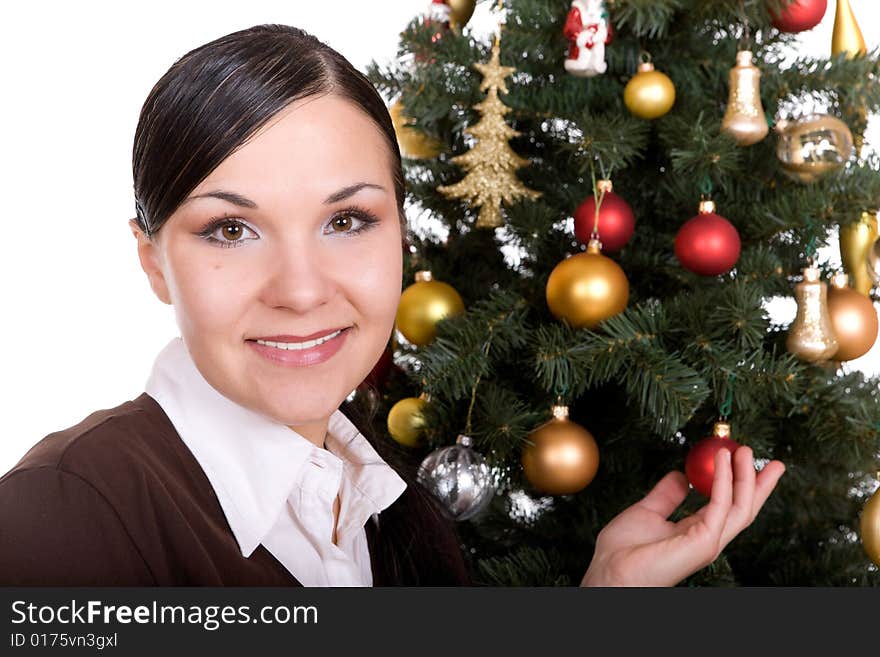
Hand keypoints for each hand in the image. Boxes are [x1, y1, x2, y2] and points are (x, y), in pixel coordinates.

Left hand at [580, 446, 785, 586]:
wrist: (610, 571)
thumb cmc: (623, 550)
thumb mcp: (648, 512)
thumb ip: (667, 496)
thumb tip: (680, 476)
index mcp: (696, 532)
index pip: (727, 506)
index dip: (741, 485)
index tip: (748, 464)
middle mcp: (707, 539)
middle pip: (743, 509)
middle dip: (759, 484)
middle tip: (773, 462)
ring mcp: (708, 542)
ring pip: (740, 508)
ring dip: (745, 477)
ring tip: (744, 450)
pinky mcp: (703, 542)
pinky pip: (720, 506)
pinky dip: (724, 481)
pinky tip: (723, 461)